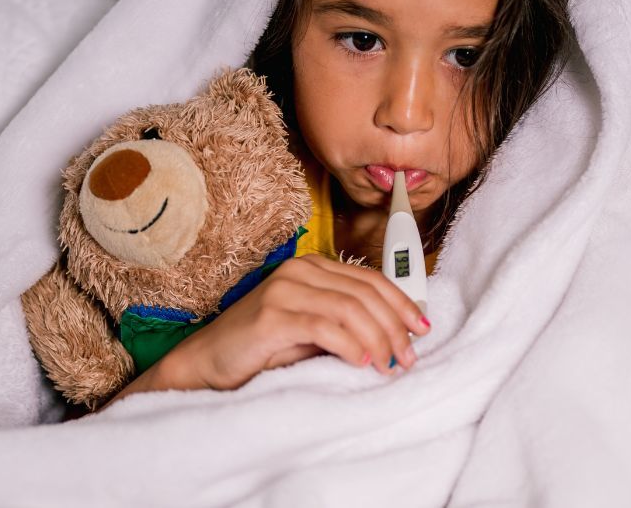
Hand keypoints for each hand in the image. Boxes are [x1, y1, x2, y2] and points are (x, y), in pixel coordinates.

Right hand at [120, 254, 431, 397]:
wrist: (207, 362)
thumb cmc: (263, 348)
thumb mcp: (312, 329)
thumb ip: (346, 322)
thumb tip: (397, 335)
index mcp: (314, 267)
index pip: (371, 279)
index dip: (402, 303)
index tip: (423, 328)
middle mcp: (301, 270)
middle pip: (365, 293)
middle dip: (395, 326)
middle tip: (408, 357)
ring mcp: (285, 289)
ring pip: (350, 308)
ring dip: (378, 338)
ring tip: (390, 364)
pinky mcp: (272, 314)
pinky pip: (324, 326)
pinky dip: (349, 344)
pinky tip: (362, 362)